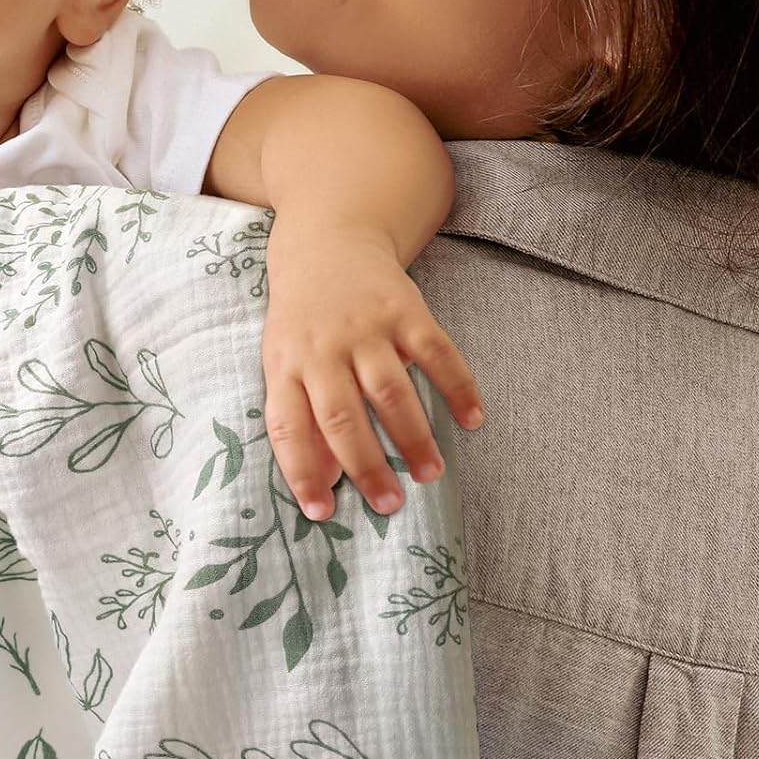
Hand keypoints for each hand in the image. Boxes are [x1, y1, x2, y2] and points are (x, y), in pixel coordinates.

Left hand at [261, 219, 483, 519]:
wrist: (326, 245)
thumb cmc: (302, 322)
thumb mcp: (285, 363)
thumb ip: (301, 417)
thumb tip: (326, 481)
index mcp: (285, 366)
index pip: (288, 427)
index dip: (303, 472)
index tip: (322, 512)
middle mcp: (323, 349)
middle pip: (344, 417)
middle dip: (368, 467)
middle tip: (390, 505)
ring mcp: (365, 328)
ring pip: (391, 392)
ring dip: (413, 437)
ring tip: (430, 474)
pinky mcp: (405, 309)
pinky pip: (437, 353)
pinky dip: (458, 387)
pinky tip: (473, 420)